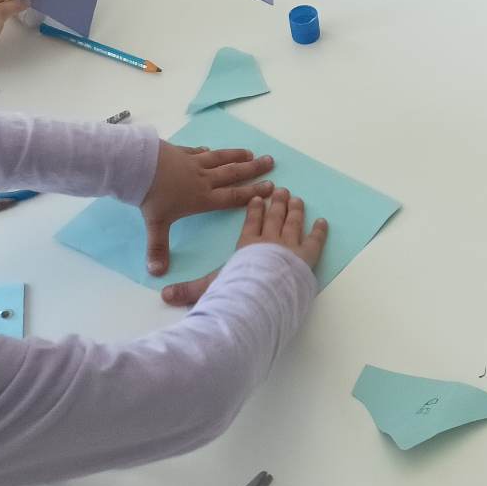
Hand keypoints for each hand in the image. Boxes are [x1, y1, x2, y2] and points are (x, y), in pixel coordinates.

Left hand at [139, 143, 275, 275]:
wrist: (139, 166)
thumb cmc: (151, 196)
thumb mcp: (156, 224)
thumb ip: (158, 249)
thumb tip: (156, 272)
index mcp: (202, 198)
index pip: (233, 196)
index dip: (253, 193)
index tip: (270, 187)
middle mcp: (203, 179)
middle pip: (233, 173)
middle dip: (253, 169)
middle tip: (270, 161)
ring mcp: (192, 163)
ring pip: (219, 158)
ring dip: (236, 156)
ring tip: (250, 153)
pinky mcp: (180, 152)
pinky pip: (197, 151)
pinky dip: (206, 151)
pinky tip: (209, 148)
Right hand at [160, 188, 327, 306]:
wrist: (262, 294)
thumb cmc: (236, 288)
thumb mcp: (209, 288)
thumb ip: (189, 290)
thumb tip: (163, 295)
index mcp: (246, 244)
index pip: (250, 223)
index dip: (253, 210)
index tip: (256, 198)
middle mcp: (268, 240)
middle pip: (273, 217)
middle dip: (276, 203)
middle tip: (281, 190)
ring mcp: (289, 246)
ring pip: (293, 223)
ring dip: (295, 210)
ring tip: (297, 199)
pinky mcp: (306, 256)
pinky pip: (315, 240)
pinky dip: (319, 231)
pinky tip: (323, 222)